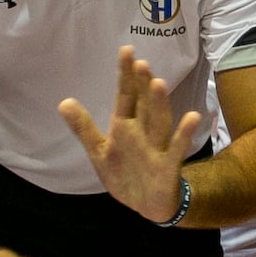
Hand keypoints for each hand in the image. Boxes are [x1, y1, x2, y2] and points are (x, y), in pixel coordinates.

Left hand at [59, 47, 204, 222]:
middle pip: (143, 105)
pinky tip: (192, 117)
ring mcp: (156, 147)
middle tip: (140, 63)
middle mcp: (142, 132)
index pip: (125, 97)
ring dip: (159, 104)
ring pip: (158, 122)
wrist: (146, 205)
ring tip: (158, 83)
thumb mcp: (99, 151)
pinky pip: (176, 149)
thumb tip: (63, 102)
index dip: (125, 76)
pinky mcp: (167, 166)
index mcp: (125, 127)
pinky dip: (183, 134)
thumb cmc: (125, 174)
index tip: (126, 51)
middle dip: (141, 85)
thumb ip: (83, 128)